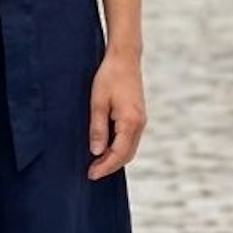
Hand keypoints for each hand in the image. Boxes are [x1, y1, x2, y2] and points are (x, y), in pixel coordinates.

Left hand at [87, 51, 145, 180]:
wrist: (125, 58)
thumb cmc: (109, 77)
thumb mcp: (97, 102)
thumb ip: (98, 128)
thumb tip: (96, 152)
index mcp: (130, 121)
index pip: (118, 154)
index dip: (105, 167)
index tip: (91, 174)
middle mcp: (140, 123)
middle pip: (127, 155)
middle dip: (110, 166)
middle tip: (92, 173)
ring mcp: (141, 120)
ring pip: (130, 148)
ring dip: (115, 159)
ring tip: (97, 164)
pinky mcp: (139, 116)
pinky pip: (131, 140)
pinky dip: (119, 148)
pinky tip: (106, 149)